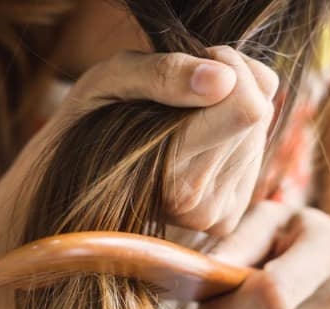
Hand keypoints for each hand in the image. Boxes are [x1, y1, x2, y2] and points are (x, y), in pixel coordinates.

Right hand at [21, 46, 278, 235]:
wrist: (71, 184)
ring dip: (227, 113)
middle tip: (180, 96)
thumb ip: (163, 74)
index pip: (246, 107)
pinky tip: (193, 144)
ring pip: (258, 134)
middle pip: (257, 115)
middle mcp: (194, 203)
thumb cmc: (88, 123)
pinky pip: (255, 158)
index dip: (224, 70)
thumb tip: (223, 80)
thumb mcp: (111, 79)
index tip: (191, 67)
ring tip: (179, 122)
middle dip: (227, 90)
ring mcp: (211, 217)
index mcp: (168, 169)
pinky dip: (230, 140)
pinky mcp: (223, 220)